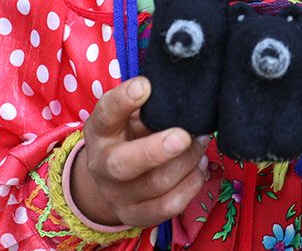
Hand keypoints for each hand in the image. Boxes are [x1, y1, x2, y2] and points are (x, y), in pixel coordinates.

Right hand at [71, 76, 209, 227]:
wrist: (112, 178)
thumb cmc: (130, 134)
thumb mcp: (131, 115)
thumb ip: (149, 106)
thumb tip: (182, 95)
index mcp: (99, 132)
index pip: (105, 114)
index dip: (123, 100)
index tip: (145, 86)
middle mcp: (102, 166)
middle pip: (122, 164)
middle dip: (156, 150)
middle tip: (184, 136)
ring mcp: (117, 195)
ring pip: (155, 184)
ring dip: (187, 162)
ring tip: (201, 143)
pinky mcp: (135, 216)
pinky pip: (168, 207)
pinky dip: (191, 185)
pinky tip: (200, 167)